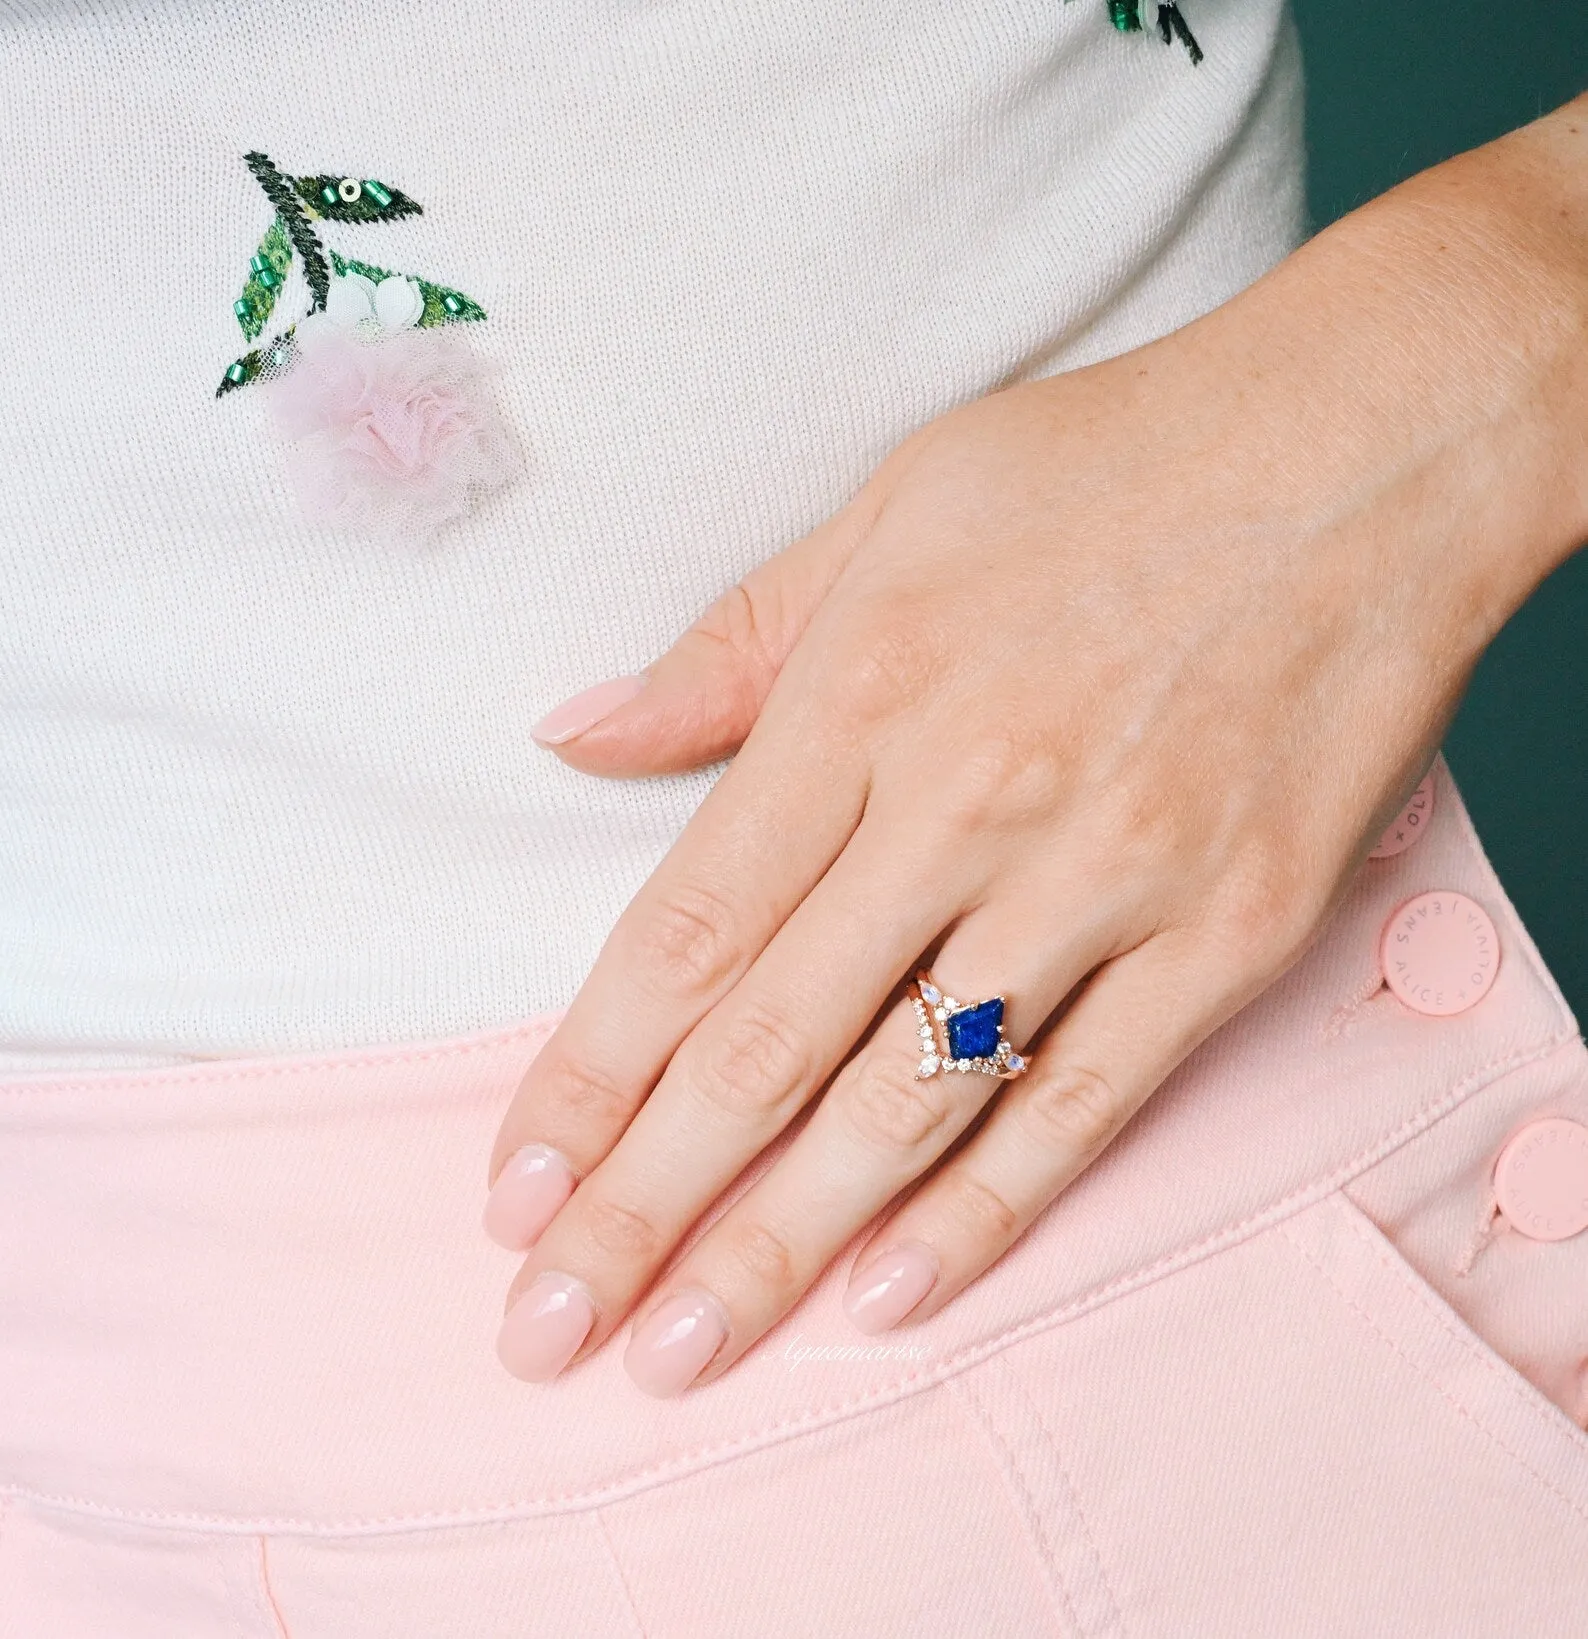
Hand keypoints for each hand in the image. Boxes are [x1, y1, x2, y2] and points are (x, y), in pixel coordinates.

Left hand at [483, 101, 1587, 1393]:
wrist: (1365, 451)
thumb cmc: (1110, 464)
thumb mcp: (887, 509)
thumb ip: (729, 649)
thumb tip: (576, 734)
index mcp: (864, 698)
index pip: (685, 932)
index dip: (585, 1077)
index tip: (514, 1188)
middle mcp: (968, 807)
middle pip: (766, 1049)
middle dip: (640, 1207)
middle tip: (545, 1328)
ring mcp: (1106, 881)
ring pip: (908, 1104)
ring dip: (778, 1245)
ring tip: (679, 1353)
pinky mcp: (1226, 931)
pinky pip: (1083, 1103)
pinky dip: (981, 1211)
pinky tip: (885, 1296)